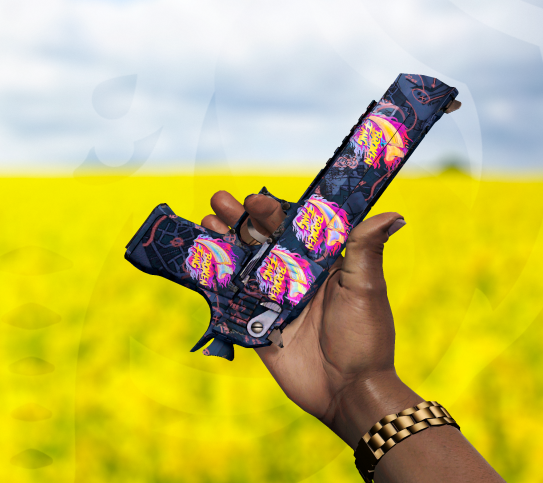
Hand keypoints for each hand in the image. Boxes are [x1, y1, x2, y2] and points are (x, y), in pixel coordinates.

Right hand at [201, 191, 413, 445]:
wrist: (348, 391)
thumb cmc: (364, 338)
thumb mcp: (366, 289)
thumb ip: (366, 250)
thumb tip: (393, 215)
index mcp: (320, 263)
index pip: (292, 227)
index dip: (272, 210)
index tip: (256, 200)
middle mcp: (294, 277)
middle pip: (261, 239)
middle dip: (240, 218)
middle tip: (220, 201)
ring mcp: (272, 299)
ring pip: (242, 262)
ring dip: (223, 240)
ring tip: (206, 220)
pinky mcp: (255, 323)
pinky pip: (230, 298)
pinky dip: (213, 279)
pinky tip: (198, 262)